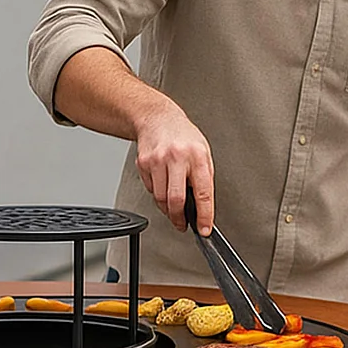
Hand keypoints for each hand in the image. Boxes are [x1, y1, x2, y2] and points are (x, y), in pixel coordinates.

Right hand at [133, 104, 214, 233]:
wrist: (157, 118)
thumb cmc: (184, 136)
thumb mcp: (203, 152)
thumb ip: (204, 177)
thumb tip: (203, 206)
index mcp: (198, 156)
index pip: (203, 193)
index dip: (204, 215)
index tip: (204, 229)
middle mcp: (177, 157)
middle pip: (176, 200)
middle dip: (179, 218)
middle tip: (183, 224)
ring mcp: (158, 160)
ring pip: (161, 198)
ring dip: (168, 209)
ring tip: (174, 208)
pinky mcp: (143, 163)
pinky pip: (151, 189)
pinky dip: (158, 193)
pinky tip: (163, 184)